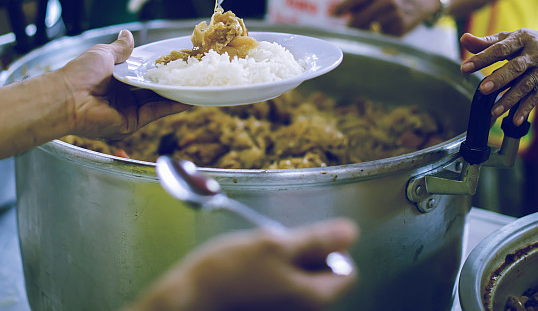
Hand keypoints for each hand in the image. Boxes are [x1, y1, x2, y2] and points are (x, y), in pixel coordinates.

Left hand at [56, 29, 190, 139]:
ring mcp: (129, 109)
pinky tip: (187, 99)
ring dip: (176, 93)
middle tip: (192, 72)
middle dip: (171, 81)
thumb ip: (120, 48)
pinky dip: (172, 105)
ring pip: (158, 100)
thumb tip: (128, 34)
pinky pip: (155, 112)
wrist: (67, 97)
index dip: (160, 67)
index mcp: (117, 78)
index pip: (144, 72)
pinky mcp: (132, 122)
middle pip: (154, 87)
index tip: (177, 60)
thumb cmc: (80, 73)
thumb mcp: (104, 54)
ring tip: (195, 84)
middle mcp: (124, 95)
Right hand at [129, 218, 357, 310]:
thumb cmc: (227, 274)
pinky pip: (276, 297)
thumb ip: (316, 240)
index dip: (328, 250)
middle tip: (269, 248)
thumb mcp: (273, 244)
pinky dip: (266, 285)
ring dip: (281, 270)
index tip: (299, 241)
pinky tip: (243, 278)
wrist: (185, 305)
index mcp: (314, 298)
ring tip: (252, 262)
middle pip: (321, 281)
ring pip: (295, 287)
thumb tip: (351, 233)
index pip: (346, 272)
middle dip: (301, 259)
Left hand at [332, 0, 437, 35]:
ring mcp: (395, 16)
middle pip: (359, 18)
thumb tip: (343, 13)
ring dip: (365, 29)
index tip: (332, 14)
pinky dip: (381, 32)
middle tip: (346, 27)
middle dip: (350, 25)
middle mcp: (388, 1)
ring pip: (369, 29)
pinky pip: (381, 34)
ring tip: (373, 23)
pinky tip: (390, 24)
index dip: (342, 7)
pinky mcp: (400, 29)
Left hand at [459, 30, 537, 125]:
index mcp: (522, 39)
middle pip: (516, 67)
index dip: (482, 57)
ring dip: (510, 99)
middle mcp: (534, 55)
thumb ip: (486, 42)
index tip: (465, 67)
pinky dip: (525, 110)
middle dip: (499, 79)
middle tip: (483, 89)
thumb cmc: (530, 45)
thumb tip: (464, 39)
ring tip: (494, 111)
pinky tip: (515, 120)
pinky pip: (536, 98)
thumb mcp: (511, 39)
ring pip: (525, 86)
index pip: (500, 48)